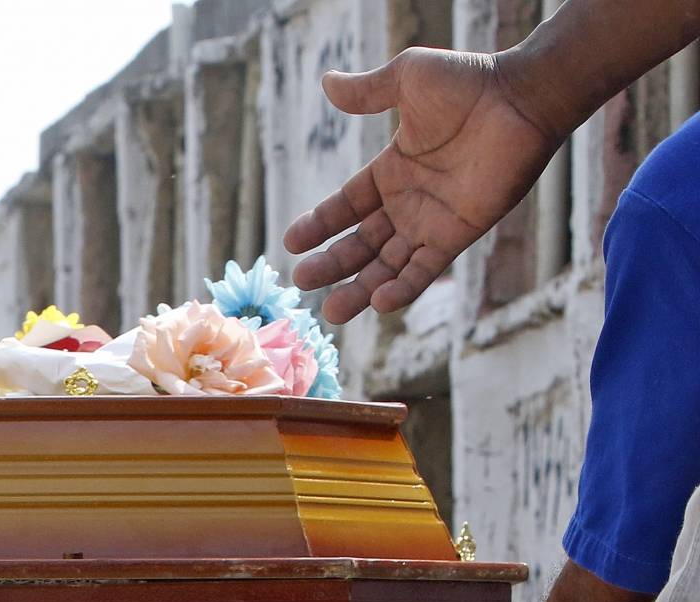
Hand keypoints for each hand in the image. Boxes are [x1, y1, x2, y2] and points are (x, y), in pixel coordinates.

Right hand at [284, 48, 560, 323]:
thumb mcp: (407, 78)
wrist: (521, 98)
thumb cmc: (469, 83)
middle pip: (360, 244)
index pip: (346, 206)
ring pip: (387, 266)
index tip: (291, 243)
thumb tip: (326, 83)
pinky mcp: (457, 234)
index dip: (319, 224)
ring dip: (360, 289)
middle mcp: (407, 202)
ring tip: (332, 312)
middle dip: (331, 264)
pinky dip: (404, 288)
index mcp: (391, 171)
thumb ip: (366, 92)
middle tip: (301, 282)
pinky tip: (379, 303)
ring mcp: (432, 222)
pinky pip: (425, 269)